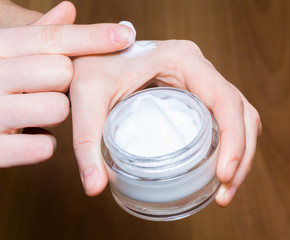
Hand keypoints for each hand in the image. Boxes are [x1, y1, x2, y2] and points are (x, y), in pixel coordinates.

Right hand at [0, 1, 135, 166]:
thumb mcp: (4, 52)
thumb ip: (35, 34)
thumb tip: (68, 9)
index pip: (51, 38)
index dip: (92, 36)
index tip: (125, 34)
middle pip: (60, 71)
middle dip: (64, 81)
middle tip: (46, 87)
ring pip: (57, 108)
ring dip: (55, 111)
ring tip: (36, 110)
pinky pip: (44, 147)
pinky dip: (44, 143)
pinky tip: (30, 135)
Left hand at [71, 40, 260, 205]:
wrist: (95, 50)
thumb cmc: (94, 65)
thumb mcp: (87, 97)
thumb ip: (87, 142)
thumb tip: (95, 188)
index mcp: (184, 60)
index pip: (226, 99)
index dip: (234, 139)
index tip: (223, 175)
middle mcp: (200, 68)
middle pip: (242, 112)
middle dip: (241, 155)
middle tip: (224, 194)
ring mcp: (202, 80)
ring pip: (241, 116)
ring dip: (241, 154)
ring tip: (224, 190)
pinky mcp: (198, 93)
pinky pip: (227, 118)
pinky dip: (231, 145)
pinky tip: (219, 170)